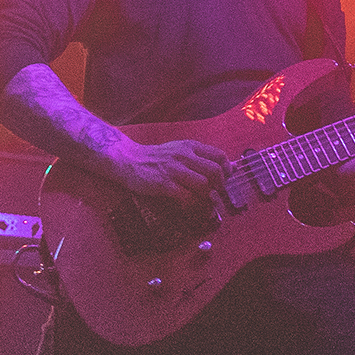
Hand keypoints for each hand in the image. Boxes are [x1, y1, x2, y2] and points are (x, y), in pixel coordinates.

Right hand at [106, 135, 231, 202]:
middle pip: (215, 171)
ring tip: (205, 205)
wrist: (128, 159)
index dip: (227, 170)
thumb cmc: (155, 158)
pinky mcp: (164, 183)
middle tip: (216, 196)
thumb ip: (197, 157)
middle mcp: (184, 155)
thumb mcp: (178, 150)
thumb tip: (222, 169)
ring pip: (204, 185)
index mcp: (190, 146)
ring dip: (208, 198)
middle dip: (220, 187)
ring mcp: (174, 169)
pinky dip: (193, 206)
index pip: (219, 156)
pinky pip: (187, 197)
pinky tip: (191, 209)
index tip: (225, 180)